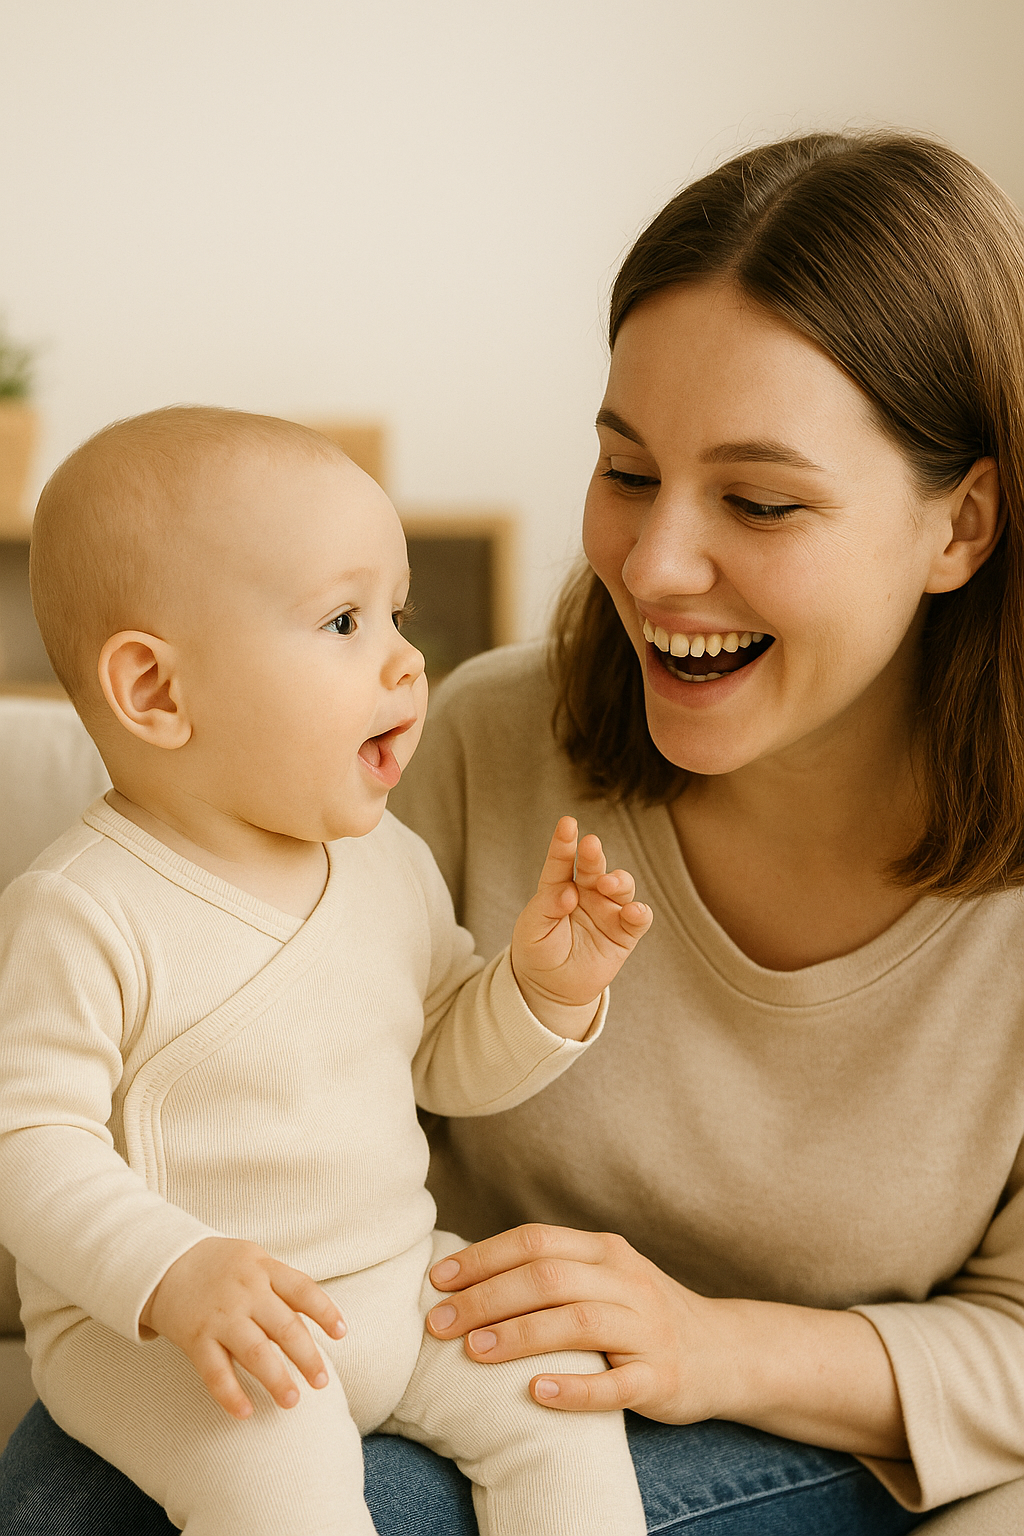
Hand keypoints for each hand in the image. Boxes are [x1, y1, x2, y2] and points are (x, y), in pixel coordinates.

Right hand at [140, 1236, 345, 1419]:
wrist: (165, 1262)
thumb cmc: (222, 1266)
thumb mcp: (254, 1259)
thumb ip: (280, 1285)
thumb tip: (316, 1320)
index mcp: (264, 1268)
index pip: (302, 1290)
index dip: (325, 1312)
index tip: (342, 1334)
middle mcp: (246, 1291)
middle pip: (284, 1326)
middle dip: (307, 1356)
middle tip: (322, 1382)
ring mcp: (220, 1315)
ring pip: (255, 1351)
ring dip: (276, 1379)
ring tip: (292, 1401)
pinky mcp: (195, 1337)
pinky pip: (215, 1371)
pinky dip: (230, 1394)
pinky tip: (245, 1413)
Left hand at [426, 1223, 698, 1419]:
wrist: (725, 1352)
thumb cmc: (642, 1315)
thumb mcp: (605, 1278)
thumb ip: (553, 1271)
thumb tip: (468, 1277)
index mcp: (605, 1251)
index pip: (536, 1241)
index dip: (483, 1258)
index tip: (438, 1280)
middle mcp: (626, 1281)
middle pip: (548, 1278)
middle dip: (486, 1298)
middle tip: (439, 1323)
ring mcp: (646, 1329)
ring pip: (577, 1322)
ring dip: (519, 1335)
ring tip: (473, 1351)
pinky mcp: (661, 1378)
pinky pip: (614, 1384)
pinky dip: (574, 1388)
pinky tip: (536, 1392)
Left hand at [511, 817, 651, 1037]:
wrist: (551, 988)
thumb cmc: (538, 952)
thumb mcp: (532, 930)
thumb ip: (546, 907)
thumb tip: (569, 892)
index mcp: (558, 887)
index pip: (561, 861)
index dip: (564, 842)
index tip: (568, 824)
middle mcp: (586, 893)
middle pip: (594, 867)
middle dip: (594, 855)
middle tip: (591, 845)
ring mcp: (607, 911)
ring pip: (621, 886)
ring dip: (618, 880)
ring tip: (607, 884)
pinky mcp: (624, 933)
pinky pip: (638, 919)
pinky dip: (640, 913)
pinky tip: (633, 911)